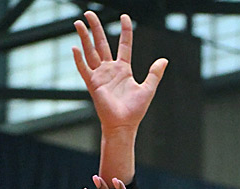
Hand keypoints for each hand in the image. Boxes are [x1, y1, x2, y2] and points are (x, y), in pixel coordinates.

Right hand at [73, 11, 167, 134]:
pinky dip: (79, 59)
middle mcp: (110, 70)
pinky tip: (75, 48)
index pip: (124, 45)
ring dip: (84, 38)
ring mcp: (100, 76)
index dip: (125, 31)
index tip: (124, 17)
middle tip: (89, 13)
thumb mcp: (148, 89)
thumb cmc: (135, 111)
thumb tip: (164, 60)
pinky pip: (84, 69)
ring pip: (90, 52)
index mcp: (123, 69)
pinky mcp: (93, 84)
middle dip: (96, 28)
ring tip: (78, 23)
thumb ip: (154, 74)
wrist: (124, 125)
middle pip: (101, 44)